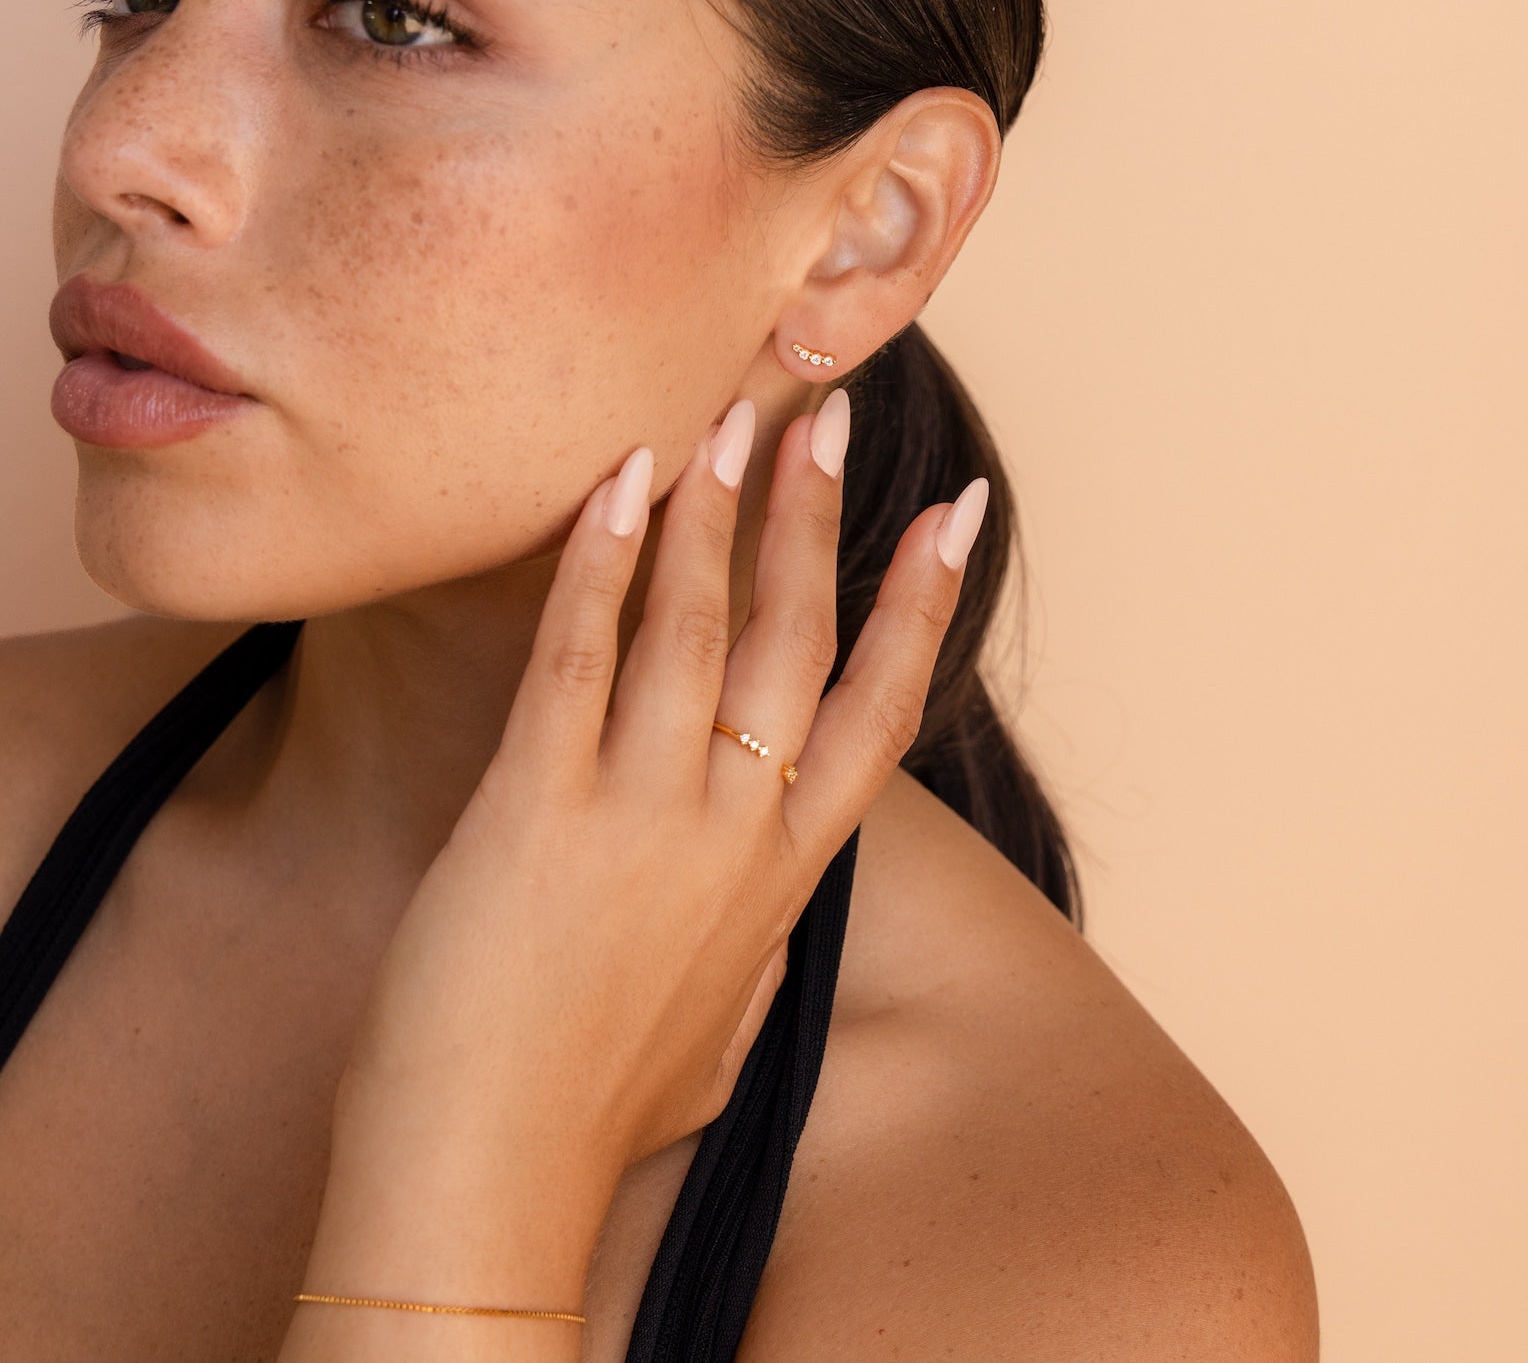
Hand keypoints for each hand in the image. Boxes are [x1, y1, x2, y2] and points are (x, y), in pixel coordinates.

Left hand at [327, 389, 987, 1222]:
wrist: (489, 1187)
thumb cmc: (600, 1114)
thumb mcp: (724, 1031)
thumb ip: (763, 956)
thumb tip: (782, 925)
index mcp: (786, 874)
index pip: (883, 705)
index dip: (926, 600)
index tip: (960, 514)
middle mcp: (734, 830)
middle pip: (799, 637)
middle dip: (816, 516)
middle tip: (826, 417)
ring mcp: (642, 815)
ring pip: (698, 628)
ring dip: (718, 513)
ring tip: (733, 422)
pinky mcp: (536, 811)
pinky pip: (578, 657)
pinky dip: (601, 563)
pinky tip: (620, 486)